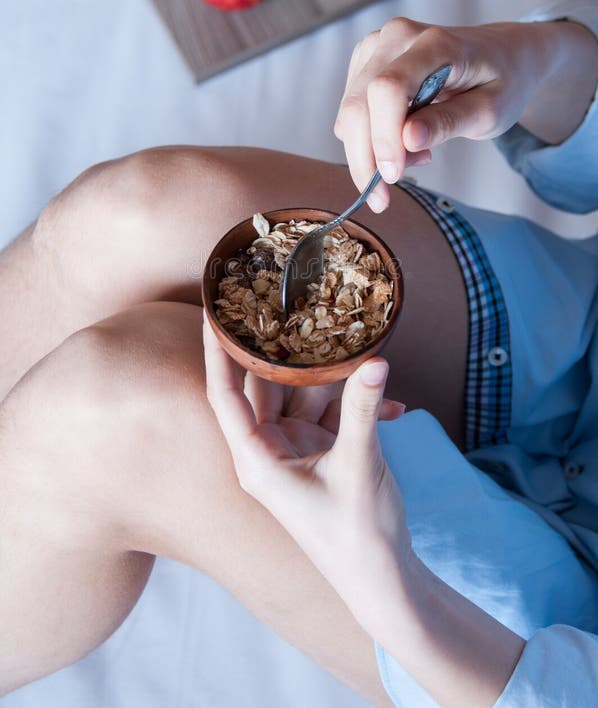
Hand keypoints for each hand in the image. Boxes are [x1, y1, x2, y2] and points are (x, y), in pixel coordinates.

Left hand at [203, 315, 409, 629]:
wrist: (383, 581)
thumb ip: (363, 409)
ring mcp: (297, 451)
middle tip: (293, 307)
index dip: (217, 353)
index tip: (213, 312)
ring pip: (306, 396)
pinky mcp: (324, 454)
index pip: (224, 395)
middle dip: (285, 352)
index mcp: (257, 459)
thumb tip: (375, 359)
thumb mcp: (359, 466)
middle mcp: (270, 451)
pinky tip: (393, 404)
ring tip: (358, 344)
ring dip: (333, 377)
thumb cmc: (357, 536)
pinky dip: (359, 407)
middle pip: (268, 388)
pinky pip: (335, 415)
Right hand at [335, 17, 561, 210]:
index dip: (384, 137)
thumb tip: (408, 140)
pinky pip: (351, 113)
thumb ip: (450, 123)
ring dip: (370, 151)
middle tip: (383, 199)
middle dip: (365, 159)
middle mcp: (396, 37)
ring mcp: (376, 47)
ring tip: (415, 158)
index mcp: (435, 43)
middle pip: (358, 105)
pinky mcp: (365, 62)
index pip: (389, 88)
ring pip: (349, 114)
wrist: (501, 53)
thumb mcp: (492, 110)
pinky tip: (404, 141)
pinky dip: (370, 139)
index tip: (393, 176)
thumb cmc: (502, 81)